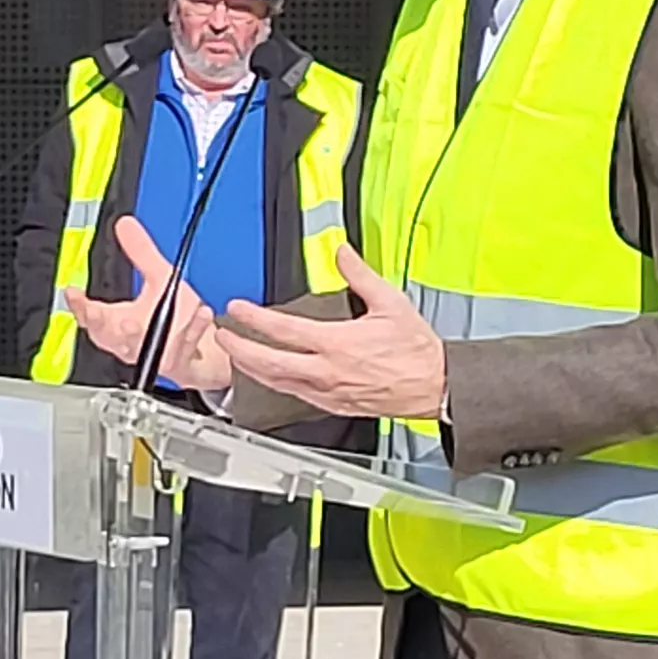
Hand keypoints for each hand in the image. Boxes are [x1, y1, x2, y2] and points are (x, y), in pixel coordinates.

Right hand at [64, 218, 230, 390]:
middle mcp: (131, 342)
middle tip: (100, 312)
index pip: (92, 316)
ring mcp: (153, 354)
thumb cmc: (177, 319)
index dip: (79, 305)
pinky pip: (183, 345)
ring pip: (141, 347)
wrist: (201, 351)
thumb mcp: (160, 279)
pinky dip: (193, 329)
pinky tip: (202, 312)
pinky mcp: (177, 361)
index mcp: (118, 323)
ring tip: (136, 320)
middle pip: (109, 336)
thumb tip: (125, 224)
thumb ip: (141, 253)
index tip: (74, 292)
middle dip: (104, 325)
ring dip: (137, 335)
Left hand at [217, 246, 447, 419]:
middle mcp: (327, 371)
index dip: (254, 319)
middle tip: (223, 336)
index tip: (236, 309)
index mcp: (337, 344)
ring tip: (238, 356)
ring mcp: (328, 392)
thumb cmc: (416, 351)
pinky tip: (271, 376)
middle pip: (269, 364)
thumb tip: (342, 252)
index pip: (283, 330)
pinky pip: (295, 395)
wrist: (434, 386)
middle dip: (239, 350)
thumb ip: (360, 275)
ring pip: (278, 383)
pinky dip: (276, 383)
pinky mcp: (334, 406)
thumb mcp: (390, 302)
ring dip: (252, 369)